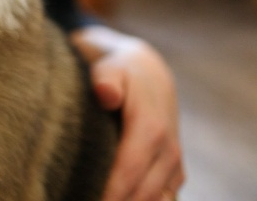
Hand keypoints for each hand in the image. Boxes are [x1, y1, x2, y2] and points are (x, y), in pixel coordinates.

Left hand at [72, 25, 184, 200]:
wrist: (150, 74)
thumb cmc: (120, 72)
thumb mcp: (110, 68)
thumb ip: (106, 80)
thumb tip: (106, 94)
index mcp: (151, 128)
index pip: (129, 171)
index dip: (108, 193)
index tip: (86, 198)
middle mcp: (168, 151)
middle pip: (141, 194)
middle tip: (81, 199)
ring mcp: (174, 166)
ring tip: (92, 198)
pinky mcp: (174, 175)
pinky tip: (115, 199)